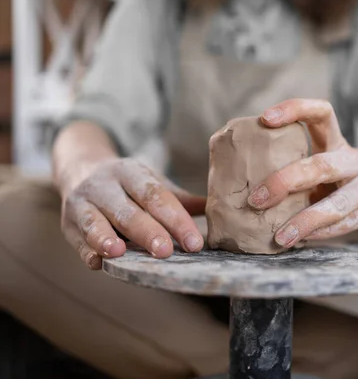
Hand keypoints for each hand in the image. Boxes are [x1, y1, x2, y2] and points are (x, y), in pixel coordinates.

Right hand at [60, 158, 205, 269]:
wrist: (80, 168)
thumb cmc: (128, 184)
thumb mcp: (152, 183)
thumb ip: (180, 200)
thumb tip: (217, 210)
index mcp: (132, 173)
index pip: (157, 196)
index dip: (176, 219)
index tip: (194, 242)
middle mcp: (105, 186)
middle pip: (128, 210)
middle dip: (147, 231)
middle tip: (165, 250)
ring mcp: (83, 203)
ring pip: (94, 220)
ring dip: (105, 237)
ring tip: (119, 252)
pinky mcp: (67, 223)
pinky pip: (76, 238)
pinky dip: (86, 250)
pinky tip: (97, 263)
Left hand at [247, 99, 357, 247]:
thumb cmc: (345, 187)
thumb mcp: (326, 172)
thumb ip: (296, 172)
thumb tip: (239, 181)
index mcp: (339, 144)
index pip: (322, 113)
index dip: (296, 110)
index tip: (265, 119)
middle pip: (325, 164)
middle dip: (287, 181)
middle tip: (256, 200)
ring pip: (340, 201)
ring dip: (306, 220)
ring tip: (280, 236)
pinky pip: (352, 222)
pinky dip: (326, 232)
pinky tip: (305, 239)